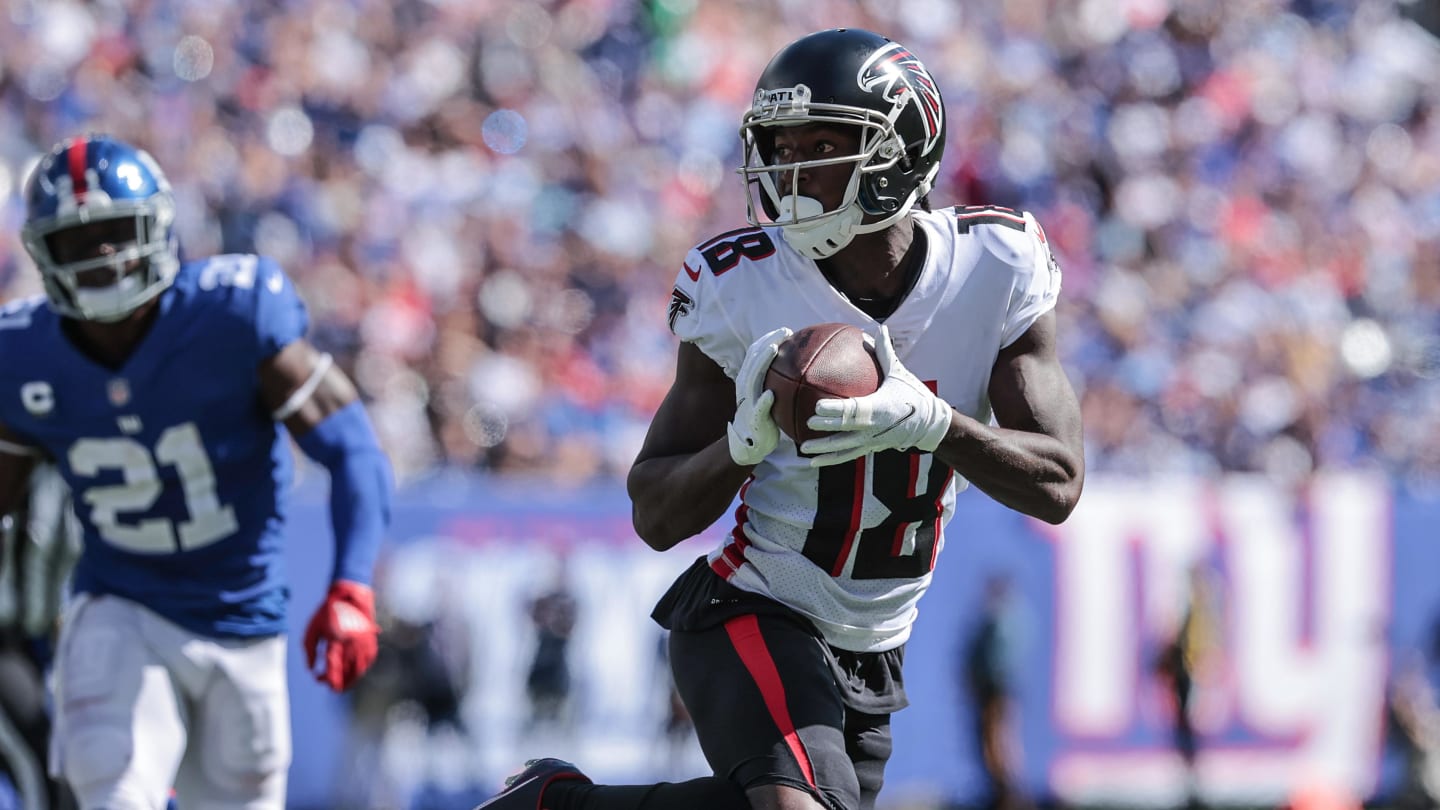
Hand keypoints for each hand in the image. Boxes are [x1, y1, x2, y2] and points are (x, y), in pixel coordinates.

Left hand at [304, 580, 379, 691]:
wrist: (350, 595)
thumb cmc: (327, 612)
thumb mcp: (312, 629)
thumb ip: (309, 651)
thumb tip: (311, 669)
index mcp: (336, 639)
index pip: (333, 666)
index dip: (328, 678)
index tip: (320, 681)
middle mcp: (352, 642)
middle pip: (347, 671)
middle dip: (340, 682)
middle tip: (334, 689)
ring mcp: (363, 641)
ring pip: (360, 668)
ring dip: (352, 679)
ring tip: (345, 685)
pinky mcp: (371, 639)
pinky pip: (369, 659)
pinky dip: (362, 668)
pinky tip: (356, 672)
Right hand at [727, 326, 791, 465]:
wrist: (752, 444)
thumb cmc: (766, 418)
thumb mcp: (771, 396)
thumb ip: (780, 382)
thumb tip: (805, 368)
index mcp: (750, 380)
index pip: (756, 353)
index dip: (768, 339)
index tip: (786, 331)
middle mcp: (746, 387)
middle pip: (753, 358)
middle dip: (768, 342)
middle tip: (785, 332)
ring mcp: (748, 402)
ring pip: (752, 377)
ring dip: (762, 362)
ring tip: (774, 349)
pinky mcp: (754, 419)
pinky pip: (758, 407)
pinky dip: (763, 400)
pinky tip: (770, 394)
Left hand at [801, 325, 951, 465]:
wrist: (931, 424)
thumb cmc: (914, 395)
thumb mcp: (900, 373)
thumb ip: (885, 352)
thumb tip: (879, 327)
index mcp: (880, 408)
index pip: (854, 410)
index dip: (836, 409)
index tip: (818, 405)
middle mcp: (874, 427)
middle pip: (846, 429)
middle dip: (827, 426)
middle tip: (807, 422)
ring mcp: (872, 440)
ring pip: (845, 448)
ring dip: (824, 450)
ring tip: (804, 449)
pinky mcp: (871, 448)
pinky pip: (848, 455)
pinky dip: (831, 459)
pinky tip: (813, 462)